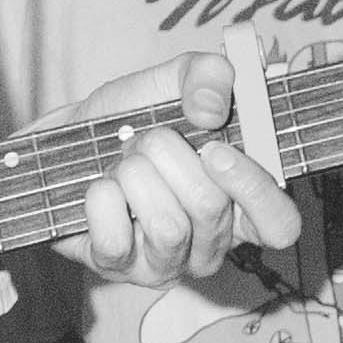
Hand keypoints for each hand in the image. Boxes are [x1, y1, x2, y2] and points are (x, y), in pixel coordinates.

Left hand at [69, 49, 303, 292]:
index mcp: (240, 202)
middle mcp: (210, 242)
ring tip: (122, 163)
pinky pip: (116, 239)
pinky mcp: (119, 269)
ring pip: (168, 227)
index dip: (255, 191)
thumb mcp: (172, 80)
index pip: (280, 224)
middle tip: (147, 138)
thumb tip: (213, 107)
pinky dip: (101, 199)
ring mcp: (166, 262)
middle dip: (169, 155)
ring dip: (135, 174)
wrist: (63, 139)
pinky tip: (99, 187)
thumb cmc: (130, 118)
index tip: (216, 150)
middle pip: (212, 209)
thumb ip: (207, 73)